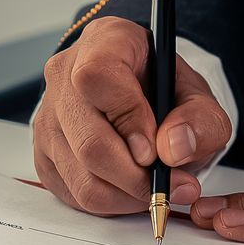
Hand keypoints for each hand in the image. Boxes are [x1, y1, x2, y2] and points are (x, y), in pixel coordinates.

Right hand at [33, 16, 232, 215]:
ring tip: (154, 187)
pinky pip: (75, 194)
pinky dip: (111, 202)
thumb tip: (173, 150)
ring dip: (127, 196)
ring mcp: (47, 117)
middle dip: (136, 176)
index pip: (98, 77)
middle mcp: (64, 76)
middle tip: (168, 183)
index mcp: (103, 42)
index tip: (155, 148)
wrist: (138, 98)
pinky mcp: (43, 155)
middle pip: (90, 142)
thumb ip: (200, 121)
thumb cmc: (163, 92)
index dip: (129, 119)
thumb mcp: (198, 98)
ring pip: (82, 177)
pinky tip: (130, 187)